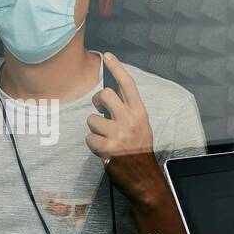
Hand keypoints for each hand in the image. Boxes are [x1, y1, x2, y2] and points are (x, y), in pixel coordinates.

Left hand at [85, 52, 161, 203]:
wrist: (144, 177)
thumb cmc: (139, 150)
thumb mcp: (141, 126)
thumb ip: (127, 111)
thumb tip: (106, 96)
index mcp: (140, 112)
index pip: (128, 84)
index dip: (117, 68)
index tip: (107, 55)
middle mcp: (131, 119)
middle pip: (105, 94)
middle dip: (98, 102)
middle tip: (101, 112)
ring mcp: (119, 133)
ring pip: (92, 119)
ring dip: (94, 130)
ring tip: (106, 139)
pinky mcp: (108, 148)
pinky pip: (89, 138)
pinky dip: (93, 145)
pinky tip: (104, 151)